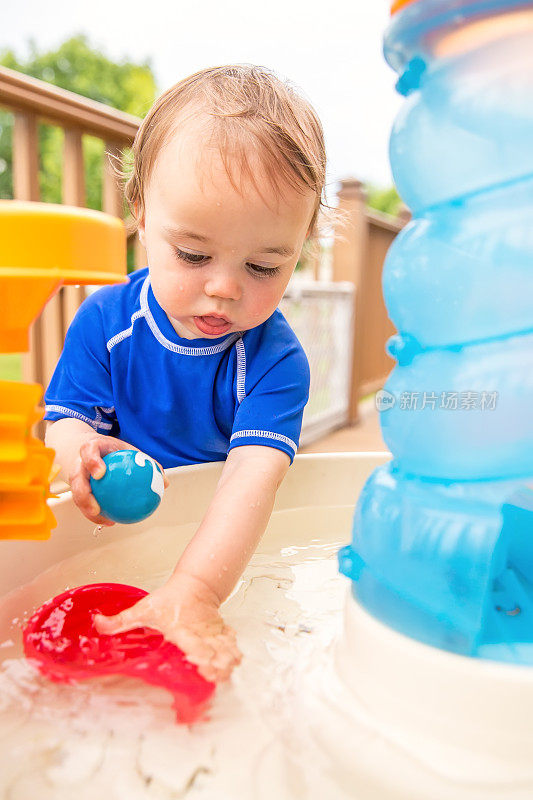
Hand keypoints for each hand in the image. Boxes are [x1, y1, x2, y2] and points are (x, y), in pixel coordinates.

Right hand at [69, 435, 168, 525]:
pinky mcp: (75, 488)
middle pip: (76, 478)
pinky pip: (83, 502)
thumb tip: (165, 482)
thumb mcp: (130, 451)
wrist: (92, 450)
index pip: (88, 452)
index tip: (100, 474)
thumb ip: (146, 463)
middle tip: (96, 508)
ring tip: (104, 520)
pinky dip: (95, 513)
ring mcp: (75, 475)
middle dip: (82, 494)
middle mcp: (79, 462)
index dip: (91, 462)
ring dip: (87, 509)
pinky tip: (110, 521)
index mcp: (92, 447)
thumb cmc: (114, 451)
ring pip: (76, 494)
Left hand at [94, 573, 241, 681]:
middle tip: (218, 676)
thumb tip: (97, 623)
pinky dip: (233, 651)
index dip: (198, 655)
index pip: (191, 642)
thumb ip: (120, 620)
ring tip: (228, 673)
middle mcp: (199, 631)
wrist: (196, 583)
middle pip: (211, 649)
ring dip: (226, 659)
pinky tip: (235, 662)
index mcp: (181, 628)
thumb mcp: (143, 608)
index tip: (202, 666)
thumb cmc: (170, 597)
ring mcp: (212, 632)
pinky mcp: (220, 632)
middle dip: (216, 663)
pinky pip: (230, 642)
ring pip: (223, 646)